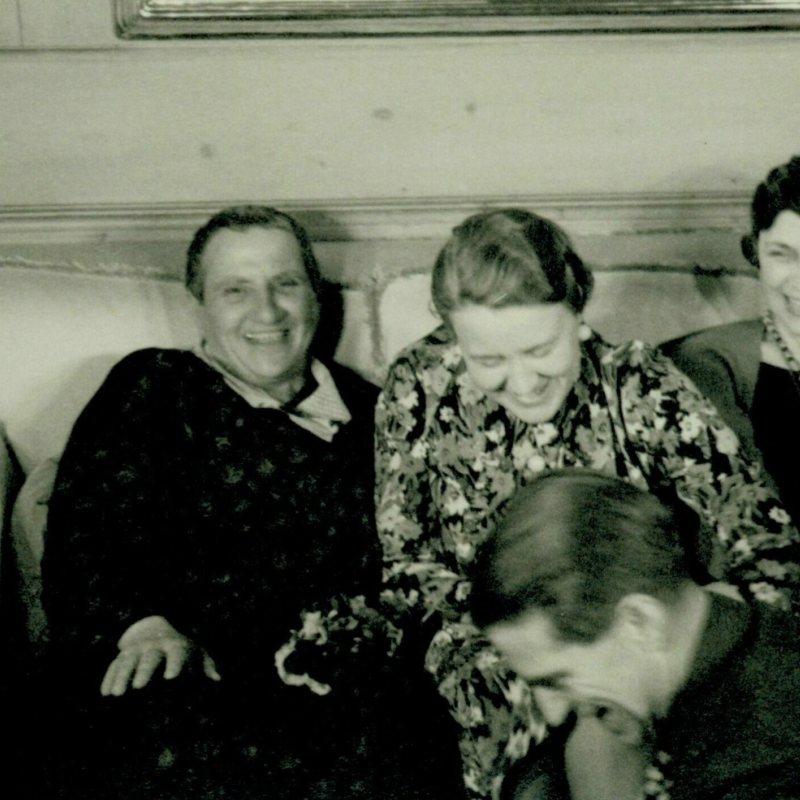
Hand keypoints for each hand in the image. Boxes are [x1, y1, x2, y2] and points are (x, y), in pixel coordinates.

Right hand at [100, 615, 220, 696]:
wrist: (157, 626)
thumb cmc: (182, 648)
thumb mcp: (197, 652)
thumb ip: (207, 666)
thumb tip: (218, 678)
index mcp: (176, 645)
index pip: (176, 653)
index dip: (174, 664)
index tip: (171, 678)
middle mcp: (155, 646)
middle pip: (149, 657)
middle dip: (144, 671)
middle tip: (139, 687)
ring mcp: (137, 649)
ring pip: (128, 661)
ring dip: (122, 677)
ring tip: (117, 695)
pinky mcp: (122, 654)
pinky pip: (114, 665)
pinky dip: (109, 678)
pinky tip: (105, 693)